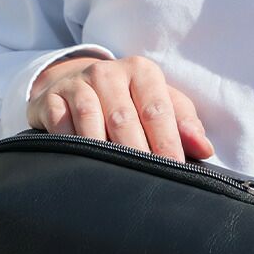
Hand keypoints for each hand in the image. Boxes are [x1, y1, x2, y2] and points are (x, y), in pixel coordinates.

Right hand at [27, 54, 213, 162]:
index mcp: (141, 72)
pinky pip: (59, 122)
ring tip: (112, 175)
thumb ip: (183, 123)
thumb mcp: (158, 103)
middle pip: (124, 117)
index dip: (167, 142)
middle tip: (145, 181)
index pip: (157, 109)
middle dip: (137, 151)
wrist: (75, 85)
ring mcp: (76, 83)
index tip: (176, 170)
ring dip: (102, 148)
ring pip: (90, 116)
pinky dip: (70, 141)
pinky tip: (80, 161)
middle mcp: (108, 72)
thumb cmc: (128, 101)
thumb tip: (204, 149)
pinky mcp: (50, 98)